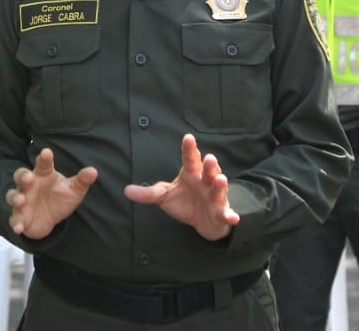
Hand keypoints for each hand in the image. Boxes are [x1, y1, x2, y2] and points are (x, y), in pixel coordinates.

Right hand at [6, 148, 97, 238]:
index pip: (43, 164)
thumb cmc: (60, 198)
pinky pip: (14, 219)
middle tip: (28, 178)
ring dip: (15, 198)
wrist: (51, 219)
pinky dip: (15, 223)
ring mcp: (23, 201)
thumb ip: (82, 180)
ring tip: (21, 201)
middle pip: (21, 176)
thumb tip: (93, 171)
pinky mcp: (20, 217)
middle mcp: (30, 185)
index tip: (46, 153)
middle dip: (22, 176)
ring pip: (13, 195)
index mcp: (43, 174)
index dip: (44, 158)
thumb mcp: (74, 190)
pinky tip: (19, 227)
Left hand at [123, 134, 240, 240]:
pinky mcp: (222, 213)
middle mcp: (205, 182)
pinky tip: (233, 217)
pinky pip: (227, 214)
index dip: (189, 148)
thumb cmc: (185, 201)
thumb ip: (148, 193)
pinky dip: (231, 216)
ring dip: (220, 184)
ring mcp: (215, 197)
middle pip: (208, 170)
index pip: (190, 158)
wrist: (204, 221)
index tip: (188, 137)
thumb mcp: (164, 196)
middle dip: (209, 164)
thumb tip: (126, 190)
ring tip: (221, 179)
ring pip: (219, 189)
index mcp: (192, 173)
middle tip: (209, 158)